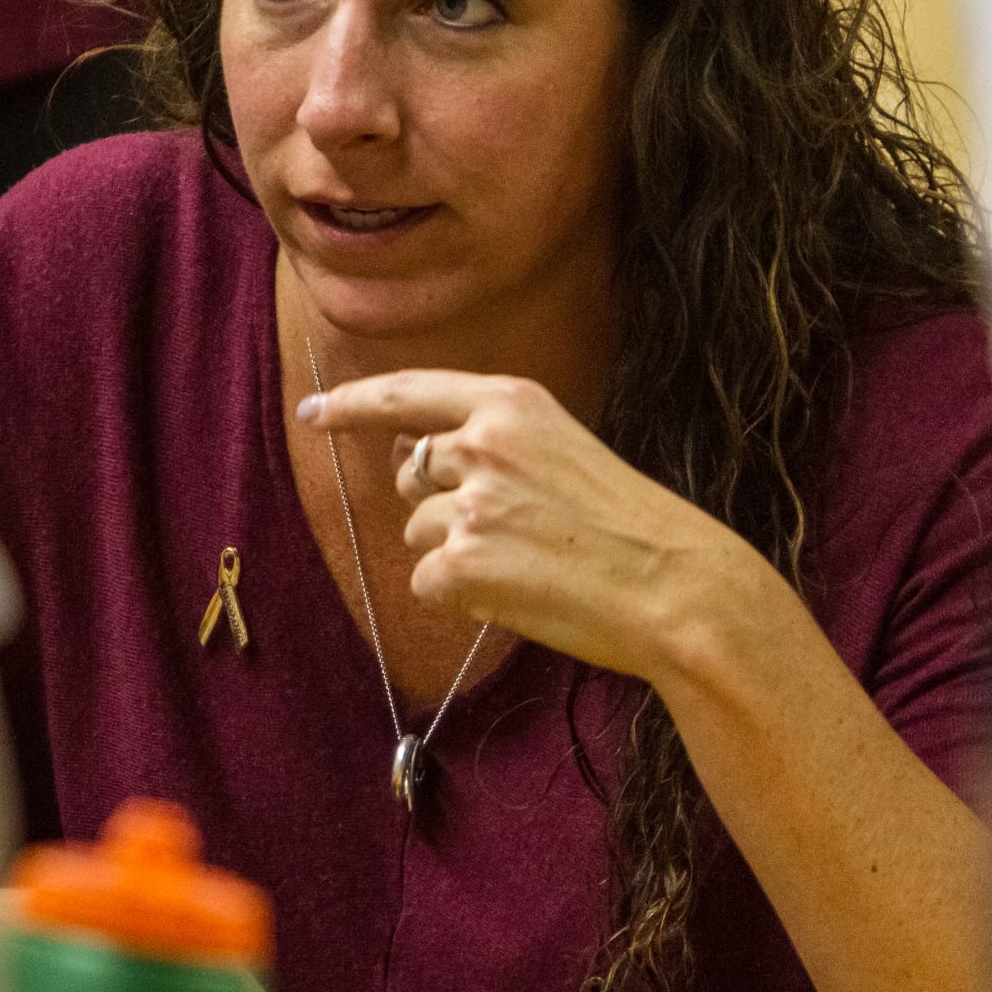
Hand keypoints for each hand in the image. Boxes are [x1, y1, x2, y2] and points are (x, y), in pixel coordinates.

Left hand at [297, 371, 778, 686]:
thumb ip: (492, 442)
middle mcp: (482, 442)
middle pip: (410, 475)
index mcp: (512, 402)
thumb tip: (414, 458)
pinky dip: (462, 598)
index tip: (315, 414)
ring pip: (418, 534)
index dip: (354, 404)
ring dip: (456, 557)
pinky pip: (427, 584)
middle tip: (509, 533)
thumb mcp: (562, 450)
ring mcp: (470, 502)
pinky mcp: (462, 563)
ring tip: (529, 565)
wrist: (676, 587)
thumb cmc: (629, 527)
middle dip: (437, 506)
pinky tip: (519, 595)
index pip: (409, 393)